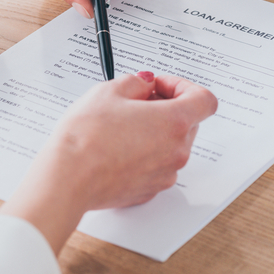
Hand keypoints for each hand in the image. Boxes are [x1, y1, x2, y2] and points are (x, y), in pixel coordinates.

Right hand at [0, 72, 216, 253]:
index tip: (160, 86)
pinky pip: (156, 166)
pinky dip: (144, 155)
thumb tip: (144, 84)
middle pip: (189, 123)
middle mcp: (176, 151)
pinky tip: (118, 148)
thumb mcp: (109, 91)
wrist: (68, 177)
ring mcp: (164, 174)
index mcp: (174, 122)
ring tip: (122, 125)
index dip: (183, 87)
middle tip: (137, 102)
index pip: (204, 100)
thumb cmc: (86, 137)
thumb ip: (136, 82)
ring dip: (155, 132)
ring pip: (171, 146)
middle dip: (167, 108)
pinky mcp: (149, 190)